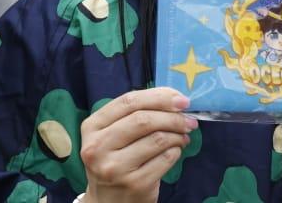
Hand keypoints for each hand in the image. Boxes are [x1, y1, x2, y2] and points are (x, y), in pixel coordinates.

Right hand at [79, 87, 197, 202]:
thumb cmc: (113, 161)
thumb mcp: (110, 136)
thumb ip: (132, 115)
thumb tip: (173, 99)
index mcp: (91, 127)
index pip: (128, 102)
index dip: (158, 97)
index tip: (181, 99)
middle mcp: (98, 147)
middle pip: (143, 120)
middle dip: (172, 117)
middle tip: (189, 120)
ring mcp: (116, 167)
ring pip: (157, 139)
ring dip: (177, 134)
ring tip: (183, 135)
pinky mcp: (135, 184)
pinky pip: (165, 159)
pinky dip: (176, 151)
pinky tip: (175, 151)